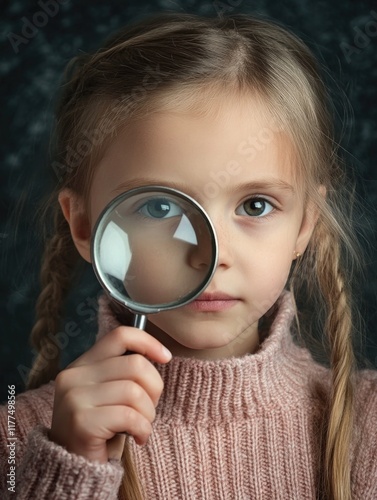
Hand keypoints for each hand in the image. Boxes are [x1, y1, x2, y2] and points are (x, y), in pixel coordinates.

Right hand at [49, 326, 171, 462]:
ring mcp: (75, 398)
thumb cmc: (102, 429)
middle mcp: (74, 376)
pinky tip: (138, 438)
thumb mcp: (110, 393)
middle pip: (135, 364)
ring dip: (148, 413)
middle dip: (154, 388)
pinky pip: (130, 416)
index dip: (148, 342)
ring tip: (141, 426)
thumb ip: (123, 371)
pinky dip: (143, 429)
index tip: (166, 358)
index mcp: (82, 364)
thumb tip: (158, 354)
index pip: (120, 335)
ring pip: (135, 391)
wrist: (74, 469)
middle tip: (148, 409)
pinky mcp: (82, 422)